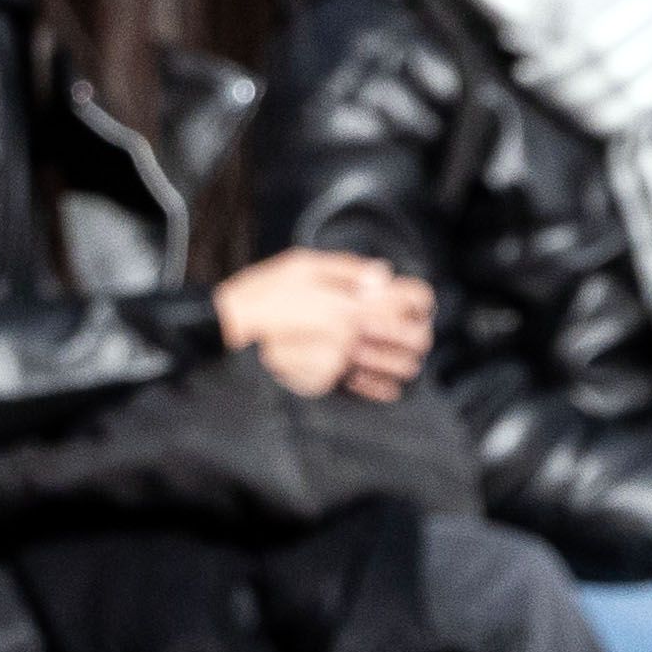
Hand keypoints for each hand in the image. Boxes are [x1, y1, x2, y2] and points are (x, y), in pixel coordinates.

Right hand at [213, 251, 432, 402]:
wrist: (230, 332)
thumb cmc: (262, 293)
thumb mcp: (302, 264)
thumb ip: (346, 268)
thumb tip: (382, 275)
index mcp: (353, 298)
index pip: (413, 298)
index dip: (421, 300)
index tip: (419, 304)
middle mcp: (354, 330)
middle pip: (415, 337)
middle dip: (420, 334)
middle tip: (416, 333)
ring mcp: (342, 358)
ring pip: (399, 366)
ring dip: (406, 362)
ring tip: (403, 358)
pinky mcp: (329, 379)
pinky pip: (370, 387)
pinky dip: (383, 387)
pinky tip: (387, 384)